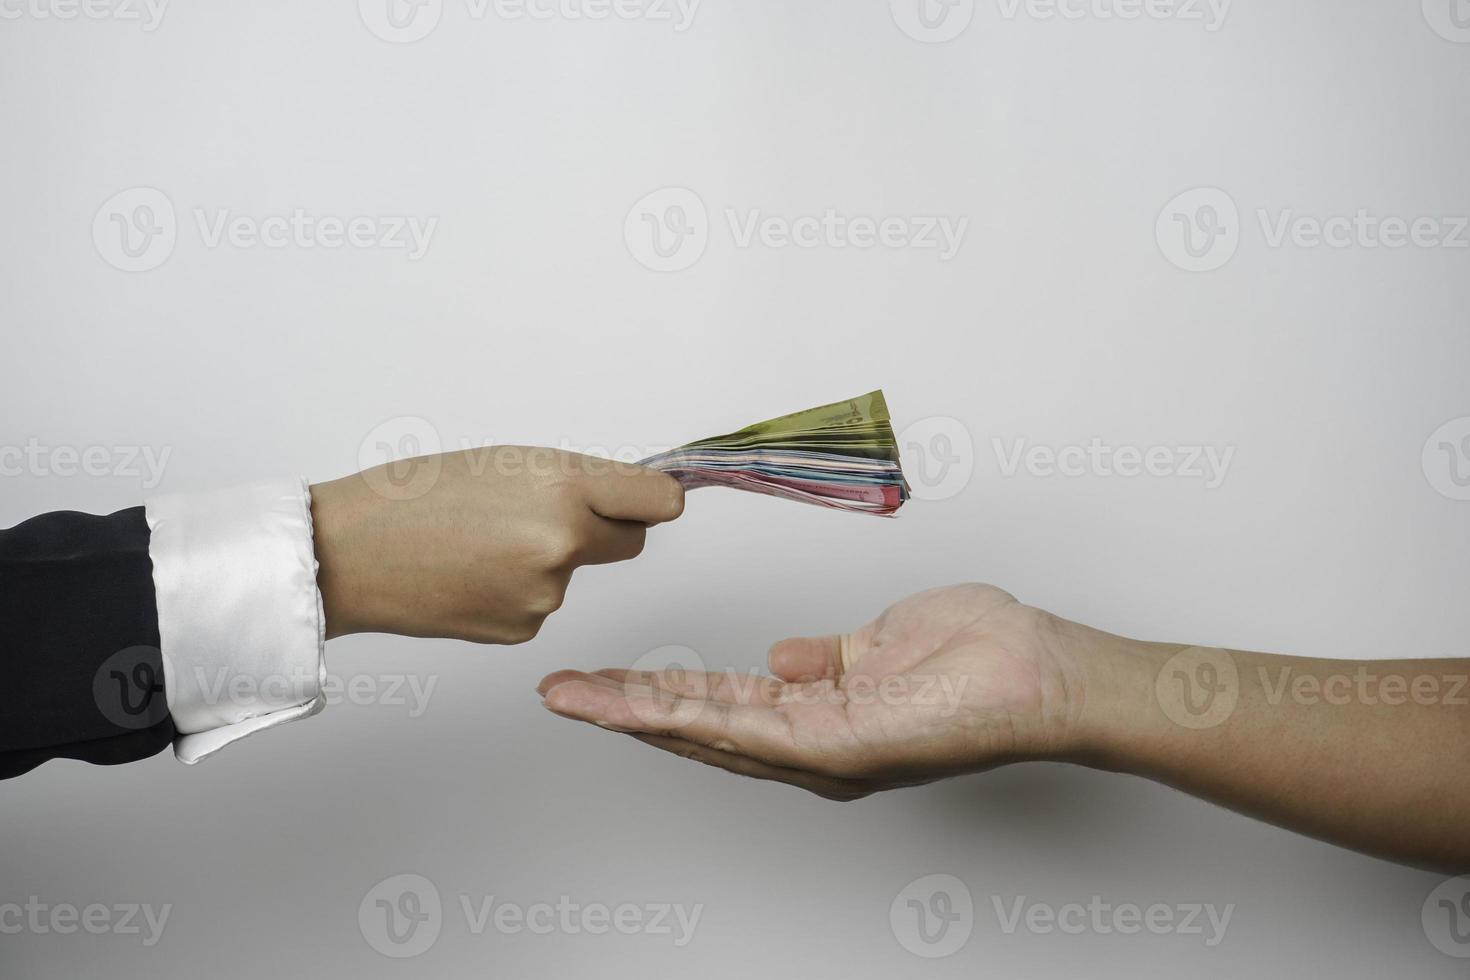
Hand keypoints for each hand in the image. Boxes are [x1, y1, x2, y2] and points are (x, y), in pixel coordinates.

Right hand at [310, 447, 683, 643]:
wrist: (349, 554)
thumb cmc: (415, 496)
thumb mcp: (507, 462)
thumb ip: (576, 481)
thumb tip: (634, 498)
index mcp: (562, 488)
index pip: (659, 503)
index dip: (654, 500)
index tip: (647, 499)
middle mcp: (563, 544)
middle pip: (631, 542)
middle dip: (606, 528)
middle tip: (549, 511)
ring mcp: (545, 595)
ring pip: (576, 572)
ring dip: (548, 559)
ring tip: (481, 542)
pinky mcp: (522, 629)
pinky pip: (542, 602)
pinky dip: (517, 589)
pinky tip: (472, 575)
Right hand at [537, 584, 1106, 799]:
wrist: (1044, 671)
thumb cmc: (986, 653)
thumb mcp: (884, 642)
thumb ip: (827, 657)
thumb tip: (780, 657)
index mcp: (823, 713)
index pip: (723, 702)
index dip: (660, 691)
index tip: (607, 677)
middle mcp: (814, 742)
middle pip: (701, 727)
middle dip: (626, 710)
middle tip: (560, 692)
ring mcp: (822, 751)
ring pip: (708, 733)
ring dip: (635, 715)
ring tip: (572, 697)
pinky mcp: (837, 747)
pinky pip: (746, 730)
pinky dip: (685, 717)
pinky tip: (638, 705)